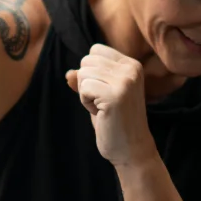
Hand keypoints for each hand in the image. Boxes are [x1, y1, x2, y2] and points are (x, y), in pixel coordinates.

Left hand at [65, 43, 157, 165]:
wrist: (131, 149)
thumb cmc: (115, 122)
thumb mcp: (100, 95)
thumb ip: (86, 81)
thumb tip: (67, 73)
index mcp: (132, 64)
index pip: (95, 50)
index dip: (91, 73)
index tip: (105, 92)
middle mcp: (131, 68)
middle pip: (87, 61)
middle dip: (87, 83)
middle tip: (103, 102)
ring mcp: (125, 81)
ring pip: (83, 73)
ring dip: (86, 94)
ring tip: (103, 108)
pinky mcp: (116, 95)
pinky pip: (83, 88)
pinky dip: (85, 103)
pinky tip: (101, 113)